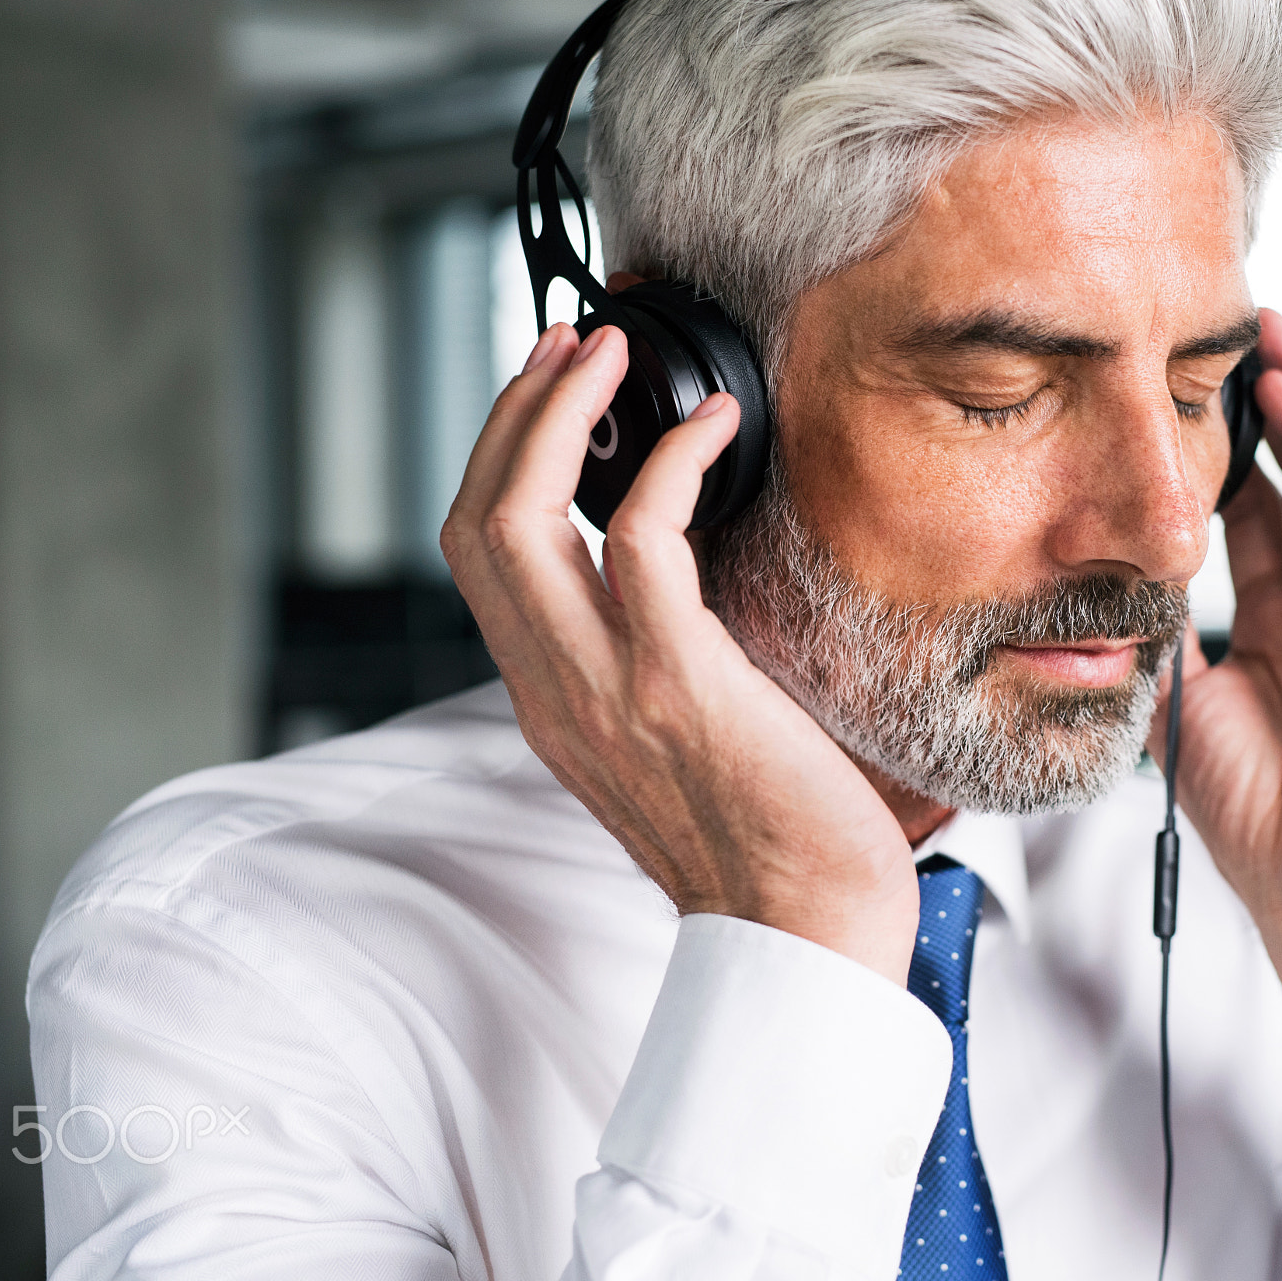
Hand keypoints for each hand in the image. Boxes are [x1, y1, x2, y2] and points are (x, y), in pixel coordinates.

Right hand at [442, 323, 919, 984]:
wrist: (805, 932)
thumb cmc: (773, 846)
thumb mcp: (680, 751)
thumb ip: (655, 673)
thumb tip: (688, 589)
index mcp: (555, 707)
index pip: (483, 563)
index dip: (500, 462)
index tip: (548, 396)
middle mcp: (557, 695)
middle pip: (476, 524)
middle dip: (513, 416)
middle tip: (567, 347)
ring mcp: (606, 688)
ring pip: (522, 521)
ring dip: (560, 418)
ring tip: (608, 356)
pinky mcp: (677, 681)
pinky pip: (640, 541)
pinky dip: (669, 464)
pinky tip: (712, 426)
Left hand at [1152, 309, 1281, 1037]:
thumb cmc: (1256, 817)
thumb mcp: (1179, 705)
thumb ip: (1158, 634)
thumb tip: (1099, 576)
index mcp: (1273, 620)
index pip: (1247, 509)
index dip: (1212, 447)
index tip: (1165, 389)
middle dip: (1258, 399)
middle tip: (1213, 327)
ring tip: (1259, 327)